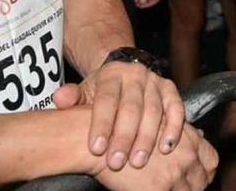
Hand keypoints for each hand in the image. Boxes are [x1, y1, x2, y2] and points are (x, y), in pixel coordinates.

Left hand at [53, 61, 184, 170]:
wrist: (124, 72)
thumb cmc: (102, 91)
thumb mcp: (84, 90)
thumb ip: (72, 96)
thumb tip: (60, 99)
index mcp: (111, 75)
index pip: (107, 99)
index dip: (102, 124)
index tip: (97, 149)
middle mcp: (135, 75)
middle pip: (132, 107)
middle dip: (124, 137)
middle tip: (117, 162)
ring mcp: (155, 81)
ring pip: (154, 111)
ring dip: (147, 138)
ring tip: (138, 161)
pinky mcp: (170, 89)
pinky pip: (176, 108)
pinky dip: (173, 128)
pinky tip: (166, 147)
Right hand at [92, 123, 217, 190]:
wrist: (94, 140)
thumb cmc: (121, 128)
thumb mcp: (158, 122)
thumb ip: (180, 133)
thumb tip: (199, 136)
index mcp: (188, 139)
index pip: (211, 160)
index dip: (206, 171)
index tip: (199, 176)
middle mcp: (186, 156)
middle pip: (203, 179)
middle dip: (194, 185)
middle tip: (178, 186)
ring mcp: (174, 174)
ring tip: (161, 187)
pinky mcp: (157, 190)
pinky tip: (151, 190)